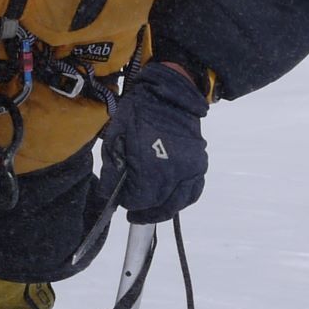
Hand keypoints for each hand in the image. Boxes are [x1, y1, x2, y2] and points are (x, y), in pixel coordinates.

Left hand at [105, 62, 209, 223]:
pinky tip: (170, 200)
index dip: (129, 204)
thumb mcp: (115, 139)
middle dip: (145, 211)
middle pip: (160, 205)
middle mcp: (175, 173)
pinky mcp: (200, 164)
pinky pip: (193, 191)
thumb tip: (109, 197)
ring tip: (151, 211)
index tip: (121, 201)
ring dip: (164, 210)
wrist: (168, 94)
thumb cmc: (137, 114)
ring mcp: (191, 169)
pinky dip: (182, 199)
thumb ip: (112, 172)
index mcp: (151, 167)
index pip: (140, 200)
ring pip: (179, 202)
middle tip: (133, 214)